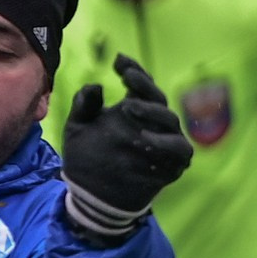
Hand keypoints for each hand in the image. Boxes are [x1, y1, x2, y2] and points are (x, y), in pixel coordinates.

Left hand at [60, 52, 191, 222]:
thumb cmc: (87, 158)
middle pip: (157, 98)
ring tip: (129, 108)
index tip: (118, 61)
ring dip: (152, 112)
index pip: (141, 84)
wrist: (92, 196)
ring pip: (170, 120)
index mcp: (136, 108)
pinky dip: (165, 143)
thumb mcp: (77, 131)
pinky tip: (145, 138)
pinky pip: (179, 150)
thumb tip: (93, 85)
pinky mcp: (172, 164)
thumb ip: (83, 107)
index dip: (134, 70)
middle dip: (144, 87)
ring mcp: (166, 141)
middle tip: (126, 81)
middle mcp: (154, 122)